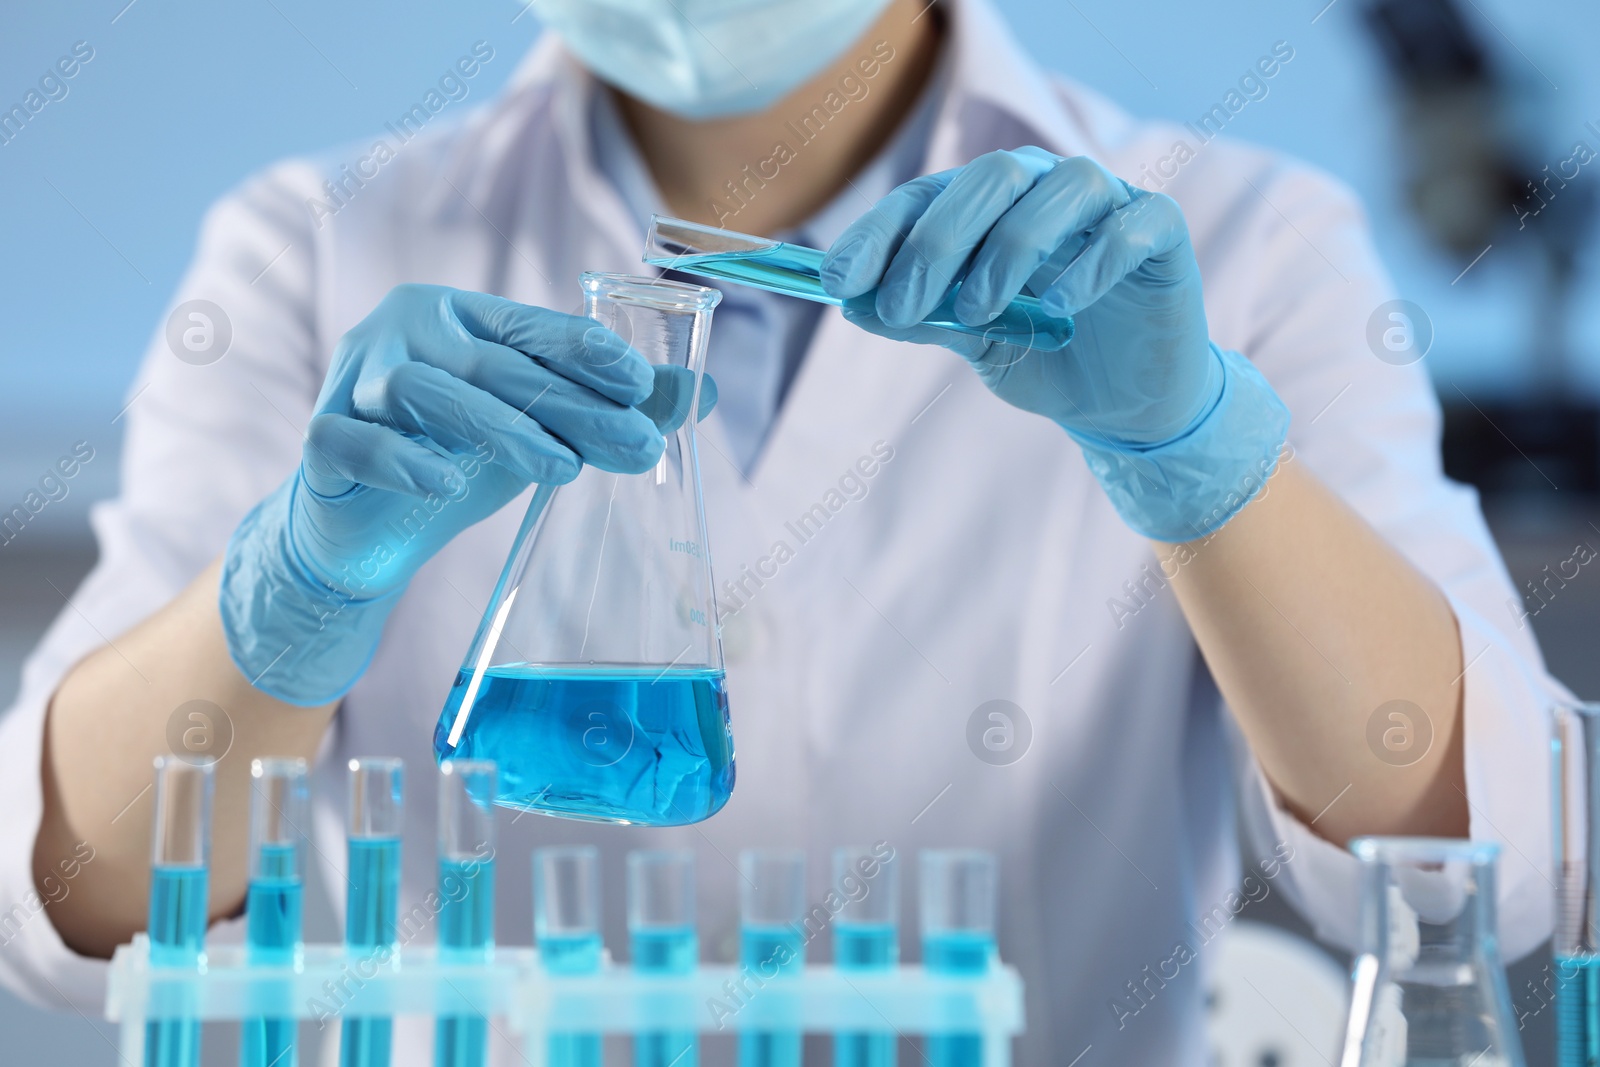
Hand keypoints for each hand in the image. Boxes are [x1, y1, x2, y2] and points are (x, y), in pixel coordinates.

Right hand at [221, 284, 713, 703]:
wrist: (362, 526)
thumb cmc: (455, 459)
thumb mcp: (540, 433)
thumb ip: (610, 410)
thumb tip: (704, 392)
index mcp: (460, 318)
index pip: (530, 328)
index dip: (584, 351)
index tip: (641, 383)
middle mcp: (404, 334)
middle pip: (493, 365)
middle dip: (570, 405)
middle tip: (637, 442)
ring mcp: (355, 380)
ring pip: (426, 393)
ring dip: (499, 429)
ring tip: (563, 468)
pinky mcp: (322, 439)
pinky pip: (355, 441)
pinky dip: (400, 459)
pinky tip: (444, 484)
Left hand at [820, 147, 1219, 446]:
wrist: (1124, 405)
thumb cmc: (1046, 359)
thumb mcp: (973, 342)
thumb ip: (924, 316)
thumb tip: (853, 302)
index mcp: (992, 206)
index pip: (927, 196)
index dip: (879, 233)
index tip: (837, 280)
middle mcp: (1046, 189)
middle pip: (990, 178)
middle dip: (936, 241)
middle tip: (901, 305)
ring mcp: (1109, 204)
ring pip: (1061, 187)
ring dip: (1009, 248)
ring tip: (980, 312)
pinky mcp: (1160, 233)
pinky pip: (1130, 225)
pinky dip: (1092, 261)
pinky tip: (1062, 306)